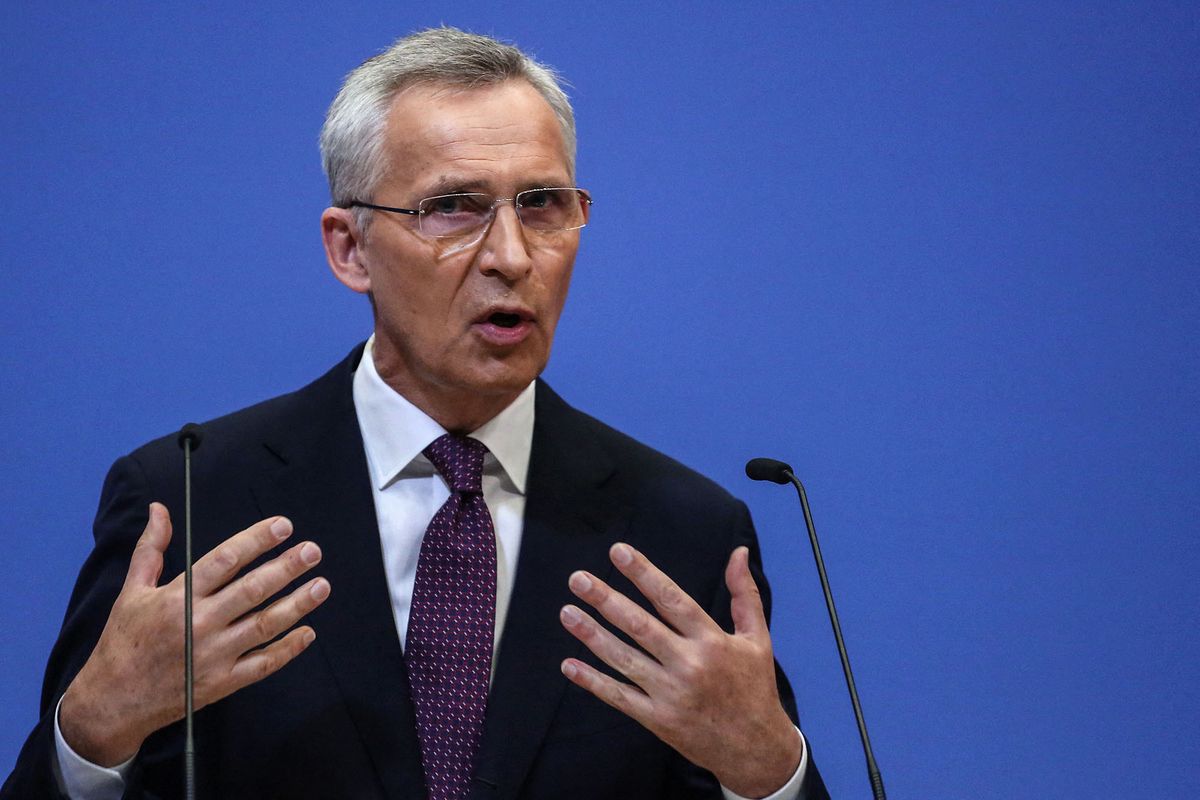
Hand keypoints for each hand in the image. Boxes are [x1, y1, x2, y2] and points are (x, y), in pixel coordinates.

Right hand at [59, 503, 329, 766]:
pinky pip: (263, 663)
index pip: (225, 559)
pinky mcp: (222, 682)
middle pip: (252, 589)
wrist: (112, 701)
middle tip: (313, 550)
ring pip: (264, 625)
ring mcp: (213, 655)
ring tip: (321, 585)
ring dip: (297, 604)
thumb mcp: (132, 591)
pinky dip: (288, 649)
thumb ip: (150, 548)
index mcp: (177, 597)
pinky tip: (309, 632)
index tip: (283, 526)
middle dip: (286, 568)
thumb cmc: (124, 640)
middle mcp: (198, 624)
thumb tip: (160, 508)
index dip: (257, 540)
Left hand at [559, 543, 800, 798]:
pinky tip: (569, 665)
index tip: (618, 552)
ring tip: (567, 612)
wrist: (756, 750)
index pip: (672, 600)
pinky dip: (593, 682)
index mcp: (712, 641)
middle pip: (640, 626)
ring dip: (592, 635)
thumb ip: (744, 594)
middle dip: (606, 600)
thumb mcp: (757, 638)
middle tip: (578, 579)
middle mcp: (689, 665)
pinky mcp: (658, 720)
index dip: (644, 574)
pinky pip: (620, 697)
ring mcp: (670, 694)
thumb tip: (738, 552)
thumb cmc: (754, 687)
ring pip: (624, 659)